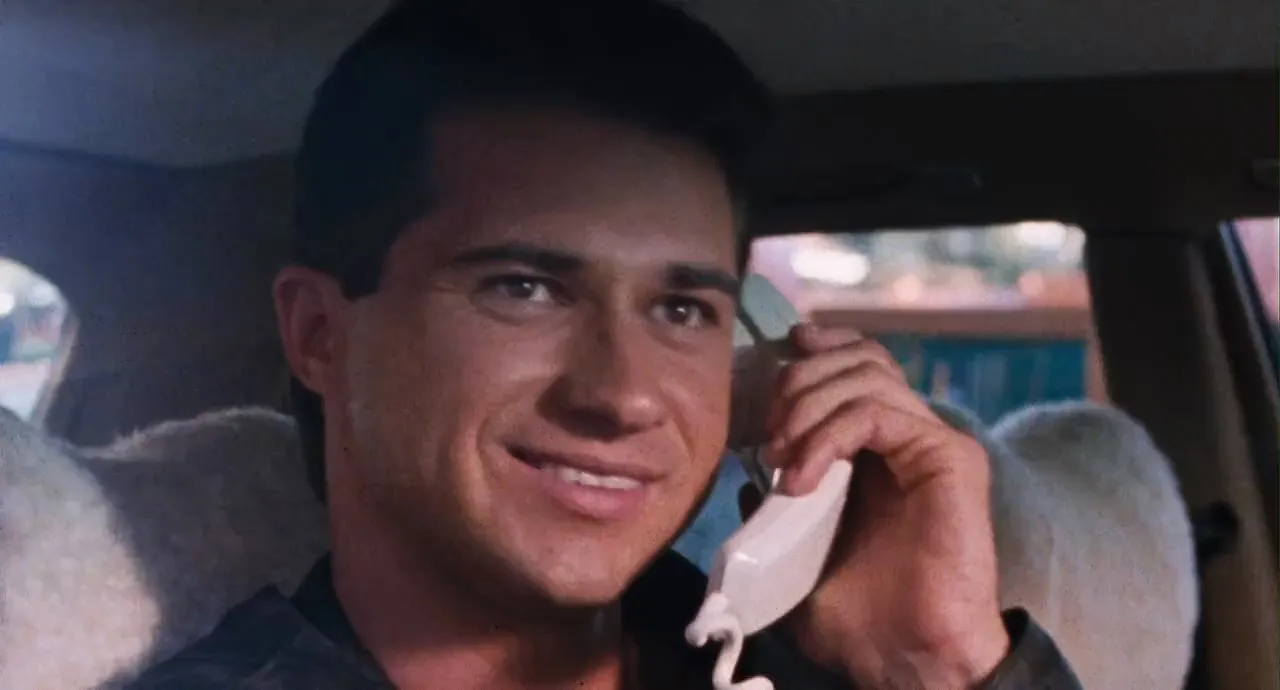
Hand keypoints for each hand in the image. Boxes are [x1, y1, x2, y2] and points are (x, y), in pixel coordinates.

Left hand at [740, 324, 1008, 688]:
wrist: (908, 660)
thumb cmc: (863, 621)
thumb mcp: (796, 562)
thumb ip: (776, 519)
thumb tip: (748, 487)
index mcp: (881, 451)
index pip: (857, 363)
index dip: (817, 350)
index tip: (777, 358)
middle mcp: (912, 436)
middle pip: (859, 358)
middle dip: (798, 382)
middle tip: (768, 435)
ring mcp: (933, 442)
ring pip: (866, 377)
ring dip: (807, 408)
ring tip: (781, 460)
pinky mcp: (949, 457)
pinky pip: (878, 414)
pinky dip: (829, 434)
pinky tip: (802, 477)